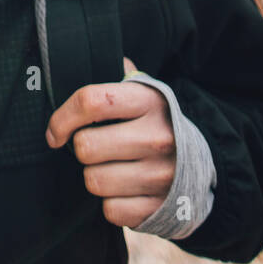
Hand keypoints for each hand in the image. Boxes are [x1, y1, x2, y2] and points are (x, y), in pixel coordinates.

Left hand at [44, 56, 175, 228]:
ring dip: (95, 176)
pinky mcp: (160, 208)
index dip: (62, 117)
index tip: (54, 132)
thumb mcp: (145, 90)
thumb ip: (116, 73)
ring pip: (94, 181)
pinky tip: (125, 189)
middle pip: (86, 147)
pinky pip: (110, 210)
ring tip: (112, 167)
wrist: (207, 161)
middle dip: (82, 149)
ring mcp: (161, 175)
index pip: (91, 101)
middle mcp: (157, 137)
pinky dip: (112, 202)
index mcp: (148, 101)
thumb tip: (82, 54)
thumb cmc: (158, 121)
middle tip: (94, 148)